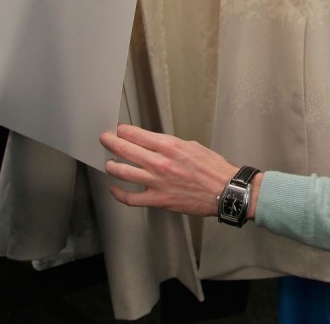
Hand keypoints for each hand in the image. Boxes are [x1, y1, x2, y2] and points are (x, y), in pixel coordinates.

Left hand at [100, 124, 252, 216]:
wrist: (224, 190)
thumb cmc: (213, 169)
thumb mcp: (193, 147)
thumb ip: (171, 146)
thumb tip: (156, 145)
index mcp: (169, 146)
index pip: (137, 134)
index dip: (123, 131)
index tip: (118, 130)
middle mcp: (160, 162)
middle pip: (125, 149)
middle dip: (111, 142)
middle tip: (105, 139)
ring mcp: (157, 182)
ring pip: (123, 172)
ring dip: (112, 165)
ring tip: (108, 163)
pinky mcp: (158, 199)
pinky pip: (131, 198)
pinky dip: (119, 193)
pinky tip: (115, 189)